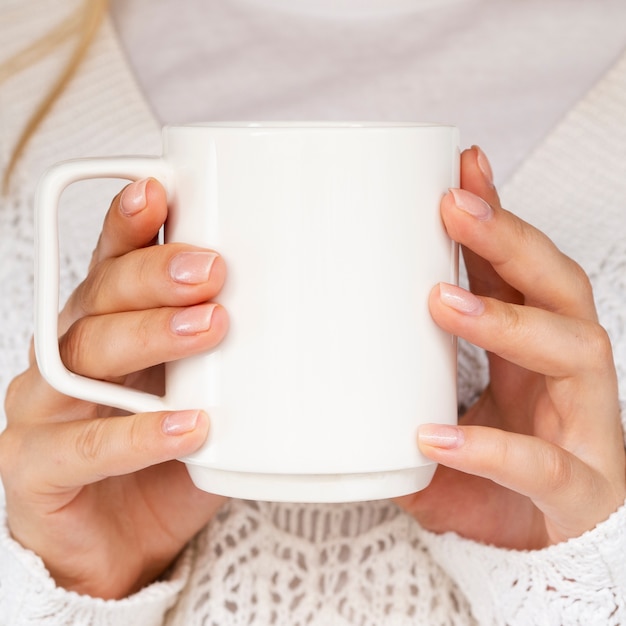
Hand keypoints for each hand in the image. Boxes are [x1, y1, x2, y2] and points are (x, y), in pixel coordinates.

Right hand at [0, 179, 228, 598]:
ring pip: (83, 357)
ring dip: (148, 336)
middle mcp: (67, 358)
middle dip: (153, 277)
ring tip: (210, 329)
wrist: (129, 543)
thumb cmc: (173, 454)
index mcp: (107, 327)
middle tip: (213, 270)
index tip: (162, 192)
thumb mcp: (207, 391)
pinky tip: (189, 426)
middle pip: (98, 299)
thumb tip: (312, 312)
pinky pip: (81, 446)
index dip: (130, 225)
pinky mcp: (35, 470)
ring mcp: (42, 411)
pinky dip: (136, 435)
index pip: (111, 263)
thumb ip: (232, 351)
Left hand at [397, 147, 625, 548]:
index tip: (462, 165)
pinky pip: (540, 463)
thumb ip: (403, 375)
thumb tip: (326, 346)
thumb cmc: (493, 466)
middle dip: (509, 240)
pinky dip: (489, 446)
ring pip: (571, 349)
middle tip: (454, 206)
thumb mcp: (445, 403)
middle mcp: (566, 369)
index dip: (498, 214)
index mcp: (533, 344)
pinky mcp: (579, 485)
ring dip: (506, 320)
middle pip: (556, 284)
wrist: (542, 550)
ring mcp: (583, 422)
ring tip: (441, 301)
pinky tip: (434, 437)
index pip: (521, 265)